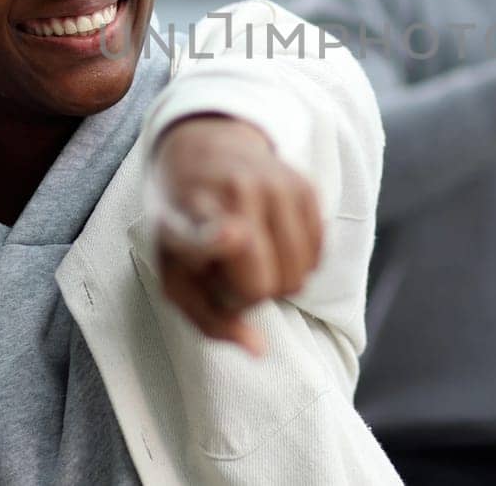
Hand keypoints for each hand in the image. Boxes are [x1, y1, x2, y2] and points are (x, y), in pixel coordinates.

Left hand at [152, 116, 322, 354]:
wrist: (206, 147)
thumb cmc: (187, 224)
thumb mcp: (176, 274)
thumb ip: (210, 320)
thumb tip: (259, 349)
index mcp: (186, 216)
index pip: (204, 234)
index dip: (218, 240)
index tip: (235, 233)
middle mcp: (232, 193)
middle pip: (266, 285)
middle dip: (250, 294)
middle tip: (229, 274)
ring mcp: (273, 184)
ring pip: (299, 276)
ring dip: (278, 280)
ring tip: (253, 257)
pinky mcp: (305, 184)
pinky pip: (319, 256)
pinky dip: (300, 263)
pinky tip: (275, 242)